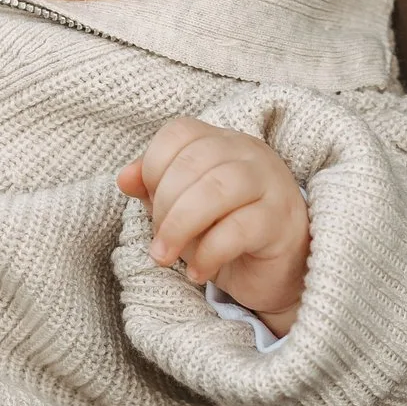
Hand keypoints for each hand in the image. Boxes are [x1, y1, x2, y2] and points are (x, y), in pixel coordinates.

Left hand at [118, 117, 310, 336]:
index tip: (149, 204)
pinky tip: (198, 272)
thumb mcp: (182, 209)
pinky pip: (239, 229)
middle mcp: (249, 153)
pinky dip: (209, 253)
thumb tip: (124, 178)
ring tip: (165, 256)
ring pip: (218, 188)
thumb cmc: (227, 233)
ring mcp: (270, 183)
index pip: (180, 132)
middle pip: (195, 161)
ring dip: (179, 226)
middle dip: (164, 206)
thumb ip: (154, 188)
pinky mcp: (281, 221)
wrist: (280, 273)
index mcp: (223, 141)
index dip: (153, 166)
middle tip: (157, 244)